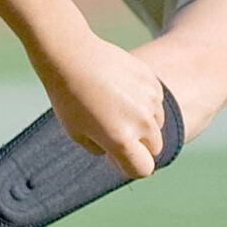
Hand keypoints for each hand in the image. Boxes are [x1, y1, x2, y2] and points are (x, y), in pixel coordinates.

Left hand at [35, 33, 166, 177]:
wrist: (71, 56)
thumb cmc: (69, 99)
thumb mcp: (78, 134)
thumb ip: (103, 149)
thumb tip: (119, 153)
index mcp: (121, 140)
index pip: (143, 169)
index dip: (131, 167)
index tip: (117, 158)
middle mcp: (141, 122)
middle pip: (154, 148)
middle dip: (139, 146)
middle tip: (116, 133)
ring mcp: (150, 100)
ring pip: (157, 124)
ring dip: (143, 124)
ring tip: (116, 109)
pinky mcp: (152, 81)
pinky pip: (156, 102)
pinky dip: (144, 103)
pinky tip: (122, 92)